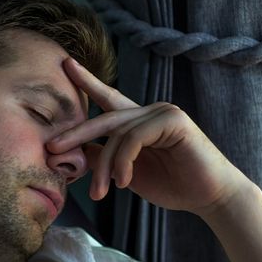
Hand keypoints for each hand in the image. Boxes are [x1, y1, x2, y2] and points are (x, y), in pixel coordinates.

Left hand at [48, 58, 250, 216]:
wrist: (209, 198)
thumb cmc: (172, 185)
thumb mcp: (128, 173)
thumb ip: (106, 159)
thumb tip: (79, 152)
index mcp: (138, 121)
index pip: (108, 99)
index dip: (87, 81)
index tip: (66, 64)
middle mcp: (150, 111)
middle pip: (104, 118)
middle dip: (75, 134)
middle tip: (51, 148)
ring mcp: (162, 112)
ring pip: (117, 134)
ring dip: (105, 168)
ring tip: (100, 193)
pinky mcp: (173, 120)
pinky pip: (134, 138)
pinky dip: (123, 162)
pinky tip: (123, 183)